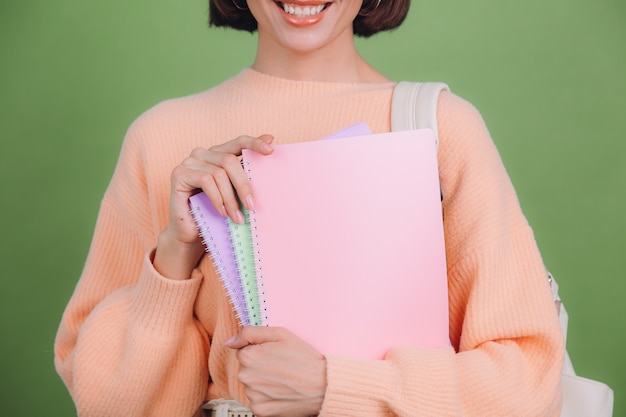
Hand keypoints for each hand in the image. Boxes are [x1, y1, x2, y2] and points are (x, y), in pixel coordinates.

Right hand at [153, 135, 273, 279]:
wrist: (190, 231)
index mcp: (218, 153)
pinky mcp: (179, 173)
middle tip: (252, 206)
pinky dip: (217, 198)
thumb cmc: (215, 211)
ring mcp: (189, 161)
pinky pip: (205, 181)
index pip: (239, 141)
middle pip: (229, 160)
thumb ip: (246, 176)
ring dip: (230, 199)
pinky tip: (222, 212)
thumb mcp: (234, 193)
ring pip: (218, 173)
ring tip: (237, 217)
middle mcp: (202, 153)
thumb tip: (271, 154)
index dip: (254, 143)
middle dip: (243, 185)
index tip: (271, 150)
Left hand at [225, 327, 326, 416]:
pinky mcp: (259, 411)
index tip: (275, 355)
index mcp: (249, 356)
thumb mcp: (280, 334)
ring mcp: (252, 396)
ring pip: (252, 385)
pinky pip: (257, 401)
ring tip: (283, 380)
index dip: (261, 351)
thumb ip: (250, 333)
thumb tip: (229, 342)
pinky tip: (282, 392)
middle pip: (246, 369)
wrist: (324, 386)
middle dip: (260, 367)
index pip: (244, 351)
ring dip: (263, 383)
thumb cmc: (305, 358)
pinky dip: (267, 398)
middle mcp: (246, 377)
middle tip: (282, 367)